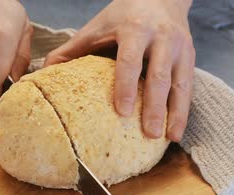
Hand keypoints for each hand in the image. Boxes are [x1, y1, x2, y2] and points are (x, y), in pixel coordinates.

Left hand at [45, 0, 194, 140]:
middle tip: (148, 134)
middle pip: (159, 76)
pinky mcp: (190, 58)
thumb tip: (43, 74)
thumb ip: (72, 50)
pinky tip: (175, 132)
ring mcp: (180, 48)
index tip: (121, 111)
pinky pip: (188, 87)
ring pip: (179, 84)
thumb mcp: (97, 27)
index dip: (126, 86)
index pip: (130, 60)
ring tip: (167, 138)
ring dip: (174, 113)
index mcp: (134, 29)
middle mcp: (161, 38)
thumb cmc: (123, 16)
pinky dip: (182, 111)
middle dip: (154, 107)